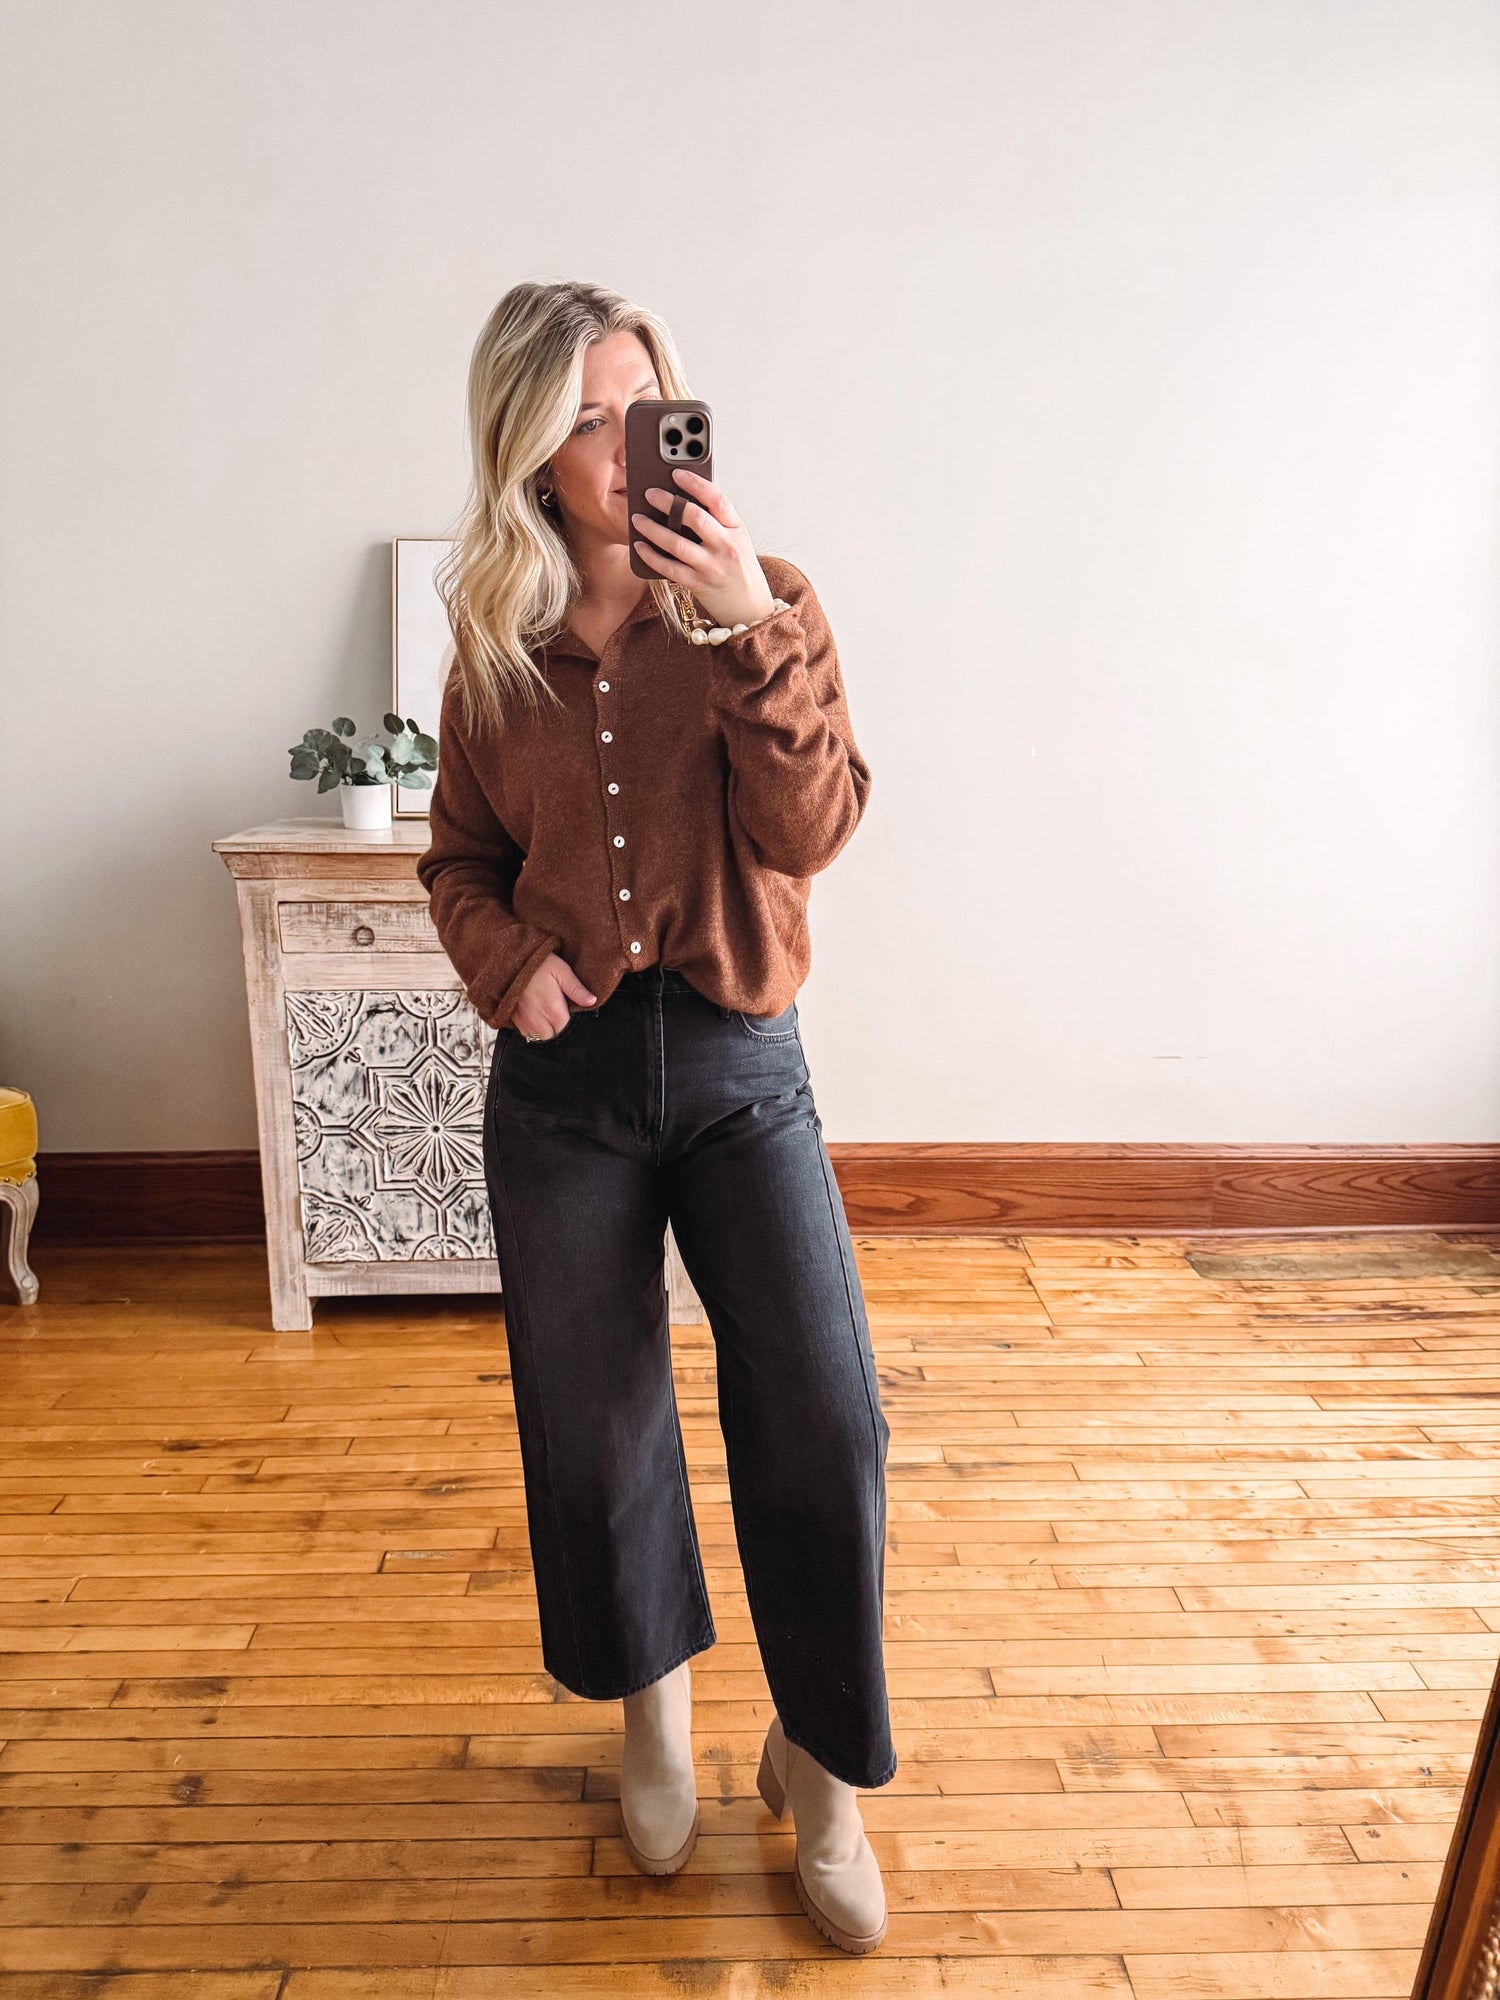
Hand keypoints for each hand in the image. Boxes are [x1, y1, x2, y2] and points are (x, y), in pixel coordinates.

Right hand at [513, 953, 595, 1039]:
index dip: (572, 1025)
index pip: (567, 1031)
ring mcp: (524, 1022)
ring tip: (548, 1014)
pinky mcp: (513, 1020)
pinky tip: (536, 1015)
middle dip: (558, 1030)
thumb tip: (592, 1001)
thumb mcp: (561, 971)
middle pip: (554, 1038)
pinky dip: (532, 1029)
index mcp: (554, 1011)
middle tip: (560, 1014)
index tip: (571, 1014)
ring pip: (540, 1038)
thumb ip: (576, 989)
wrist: (509, 960)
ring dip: (545, 1031)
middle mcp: (538, 1021)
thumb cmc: (537, 963)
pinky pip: (526, 1033)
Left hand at [631, 467, 777, 628]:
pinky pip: (669, 568)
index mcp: (736, 529)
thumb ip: (716, 521)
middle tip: (649, 493)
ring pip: (677, 544)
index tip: (676, 473)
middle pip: (695, 518)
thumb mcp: (736, 539)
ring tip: (637, 519)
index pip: (717, 499)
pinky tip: (639, 546)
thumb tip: (680, 499)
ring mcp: (712, 567)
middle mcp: (726, 546)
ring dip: (653, 529)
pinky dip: (651, 556)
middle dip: (668, 502)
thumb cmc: (738, 568)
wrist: (750, 608)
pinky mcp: (698, 584)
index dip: (696, 483)